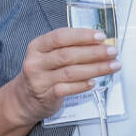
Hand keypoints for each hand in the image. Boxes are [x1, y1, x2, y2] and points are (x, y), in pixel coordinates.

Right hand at [3, 27, 118, 124]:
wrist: (23, 99)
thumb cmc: (42, 72)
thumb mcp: (47, 55)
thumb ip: (68, 48)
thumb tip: (99, 43)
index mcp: (37, 46)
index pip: (60, 36)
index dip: (82, 36)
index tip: (101, 37)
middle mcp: (36, 62)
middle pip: (68, 55)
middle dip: (94, 52)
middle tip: (112, 52)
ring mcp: (40, 80)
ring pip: (70, 72)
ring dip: (95, 69)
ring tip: (112, 66)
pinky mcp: (46, 96)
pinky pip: (67, 89)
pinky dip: (82, 85)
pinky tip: (93, 82)